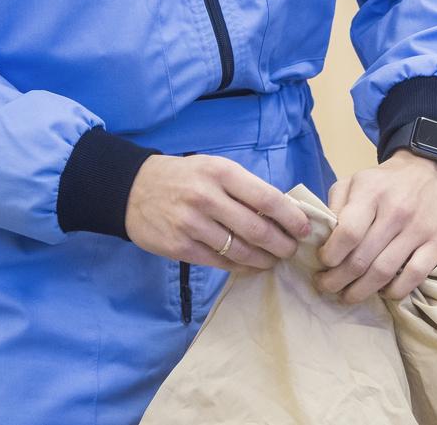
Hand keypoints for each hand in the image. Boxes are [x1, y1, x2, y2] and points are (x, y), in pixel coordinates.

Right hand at [125, 154, 310, 271]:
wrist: (133, 189)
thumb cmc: (186, 177)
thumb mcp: (216, 168)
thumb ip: (245, 187)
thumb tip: (284, 211)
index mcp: (222, 173)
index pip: (267, 198)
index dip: (291, 218)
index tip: (304, 229)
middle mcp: (207, 198)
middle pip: (257, 229)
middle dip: (282, 244)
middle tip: (291, 250)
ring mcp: (192, 224)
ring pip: (240, 250)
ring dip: (264, 259)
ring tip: (274, 260)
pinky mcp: (179, 247)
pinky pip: (219, 262)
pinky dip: (240, 267)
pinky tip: (250, 266)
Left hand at [315, 151, 436, 302]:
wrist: (433, 171)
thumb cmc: (387, 182)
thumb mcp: (356, 180)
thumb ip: (336, 205)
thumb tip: (321, 239)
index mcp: (372, 192)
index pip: (348, 233)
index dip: (330, 255)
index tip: (323, 262)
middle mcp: (397, 210)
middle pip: (361, 259)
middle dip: (337, 280)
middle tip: (327, 286)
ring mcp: (420, 228)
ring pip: (384, 272)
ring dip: (360, 292)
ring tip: (348, 295)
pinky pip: (413, 277)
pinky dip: (394, 291)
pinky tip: (382, 291)